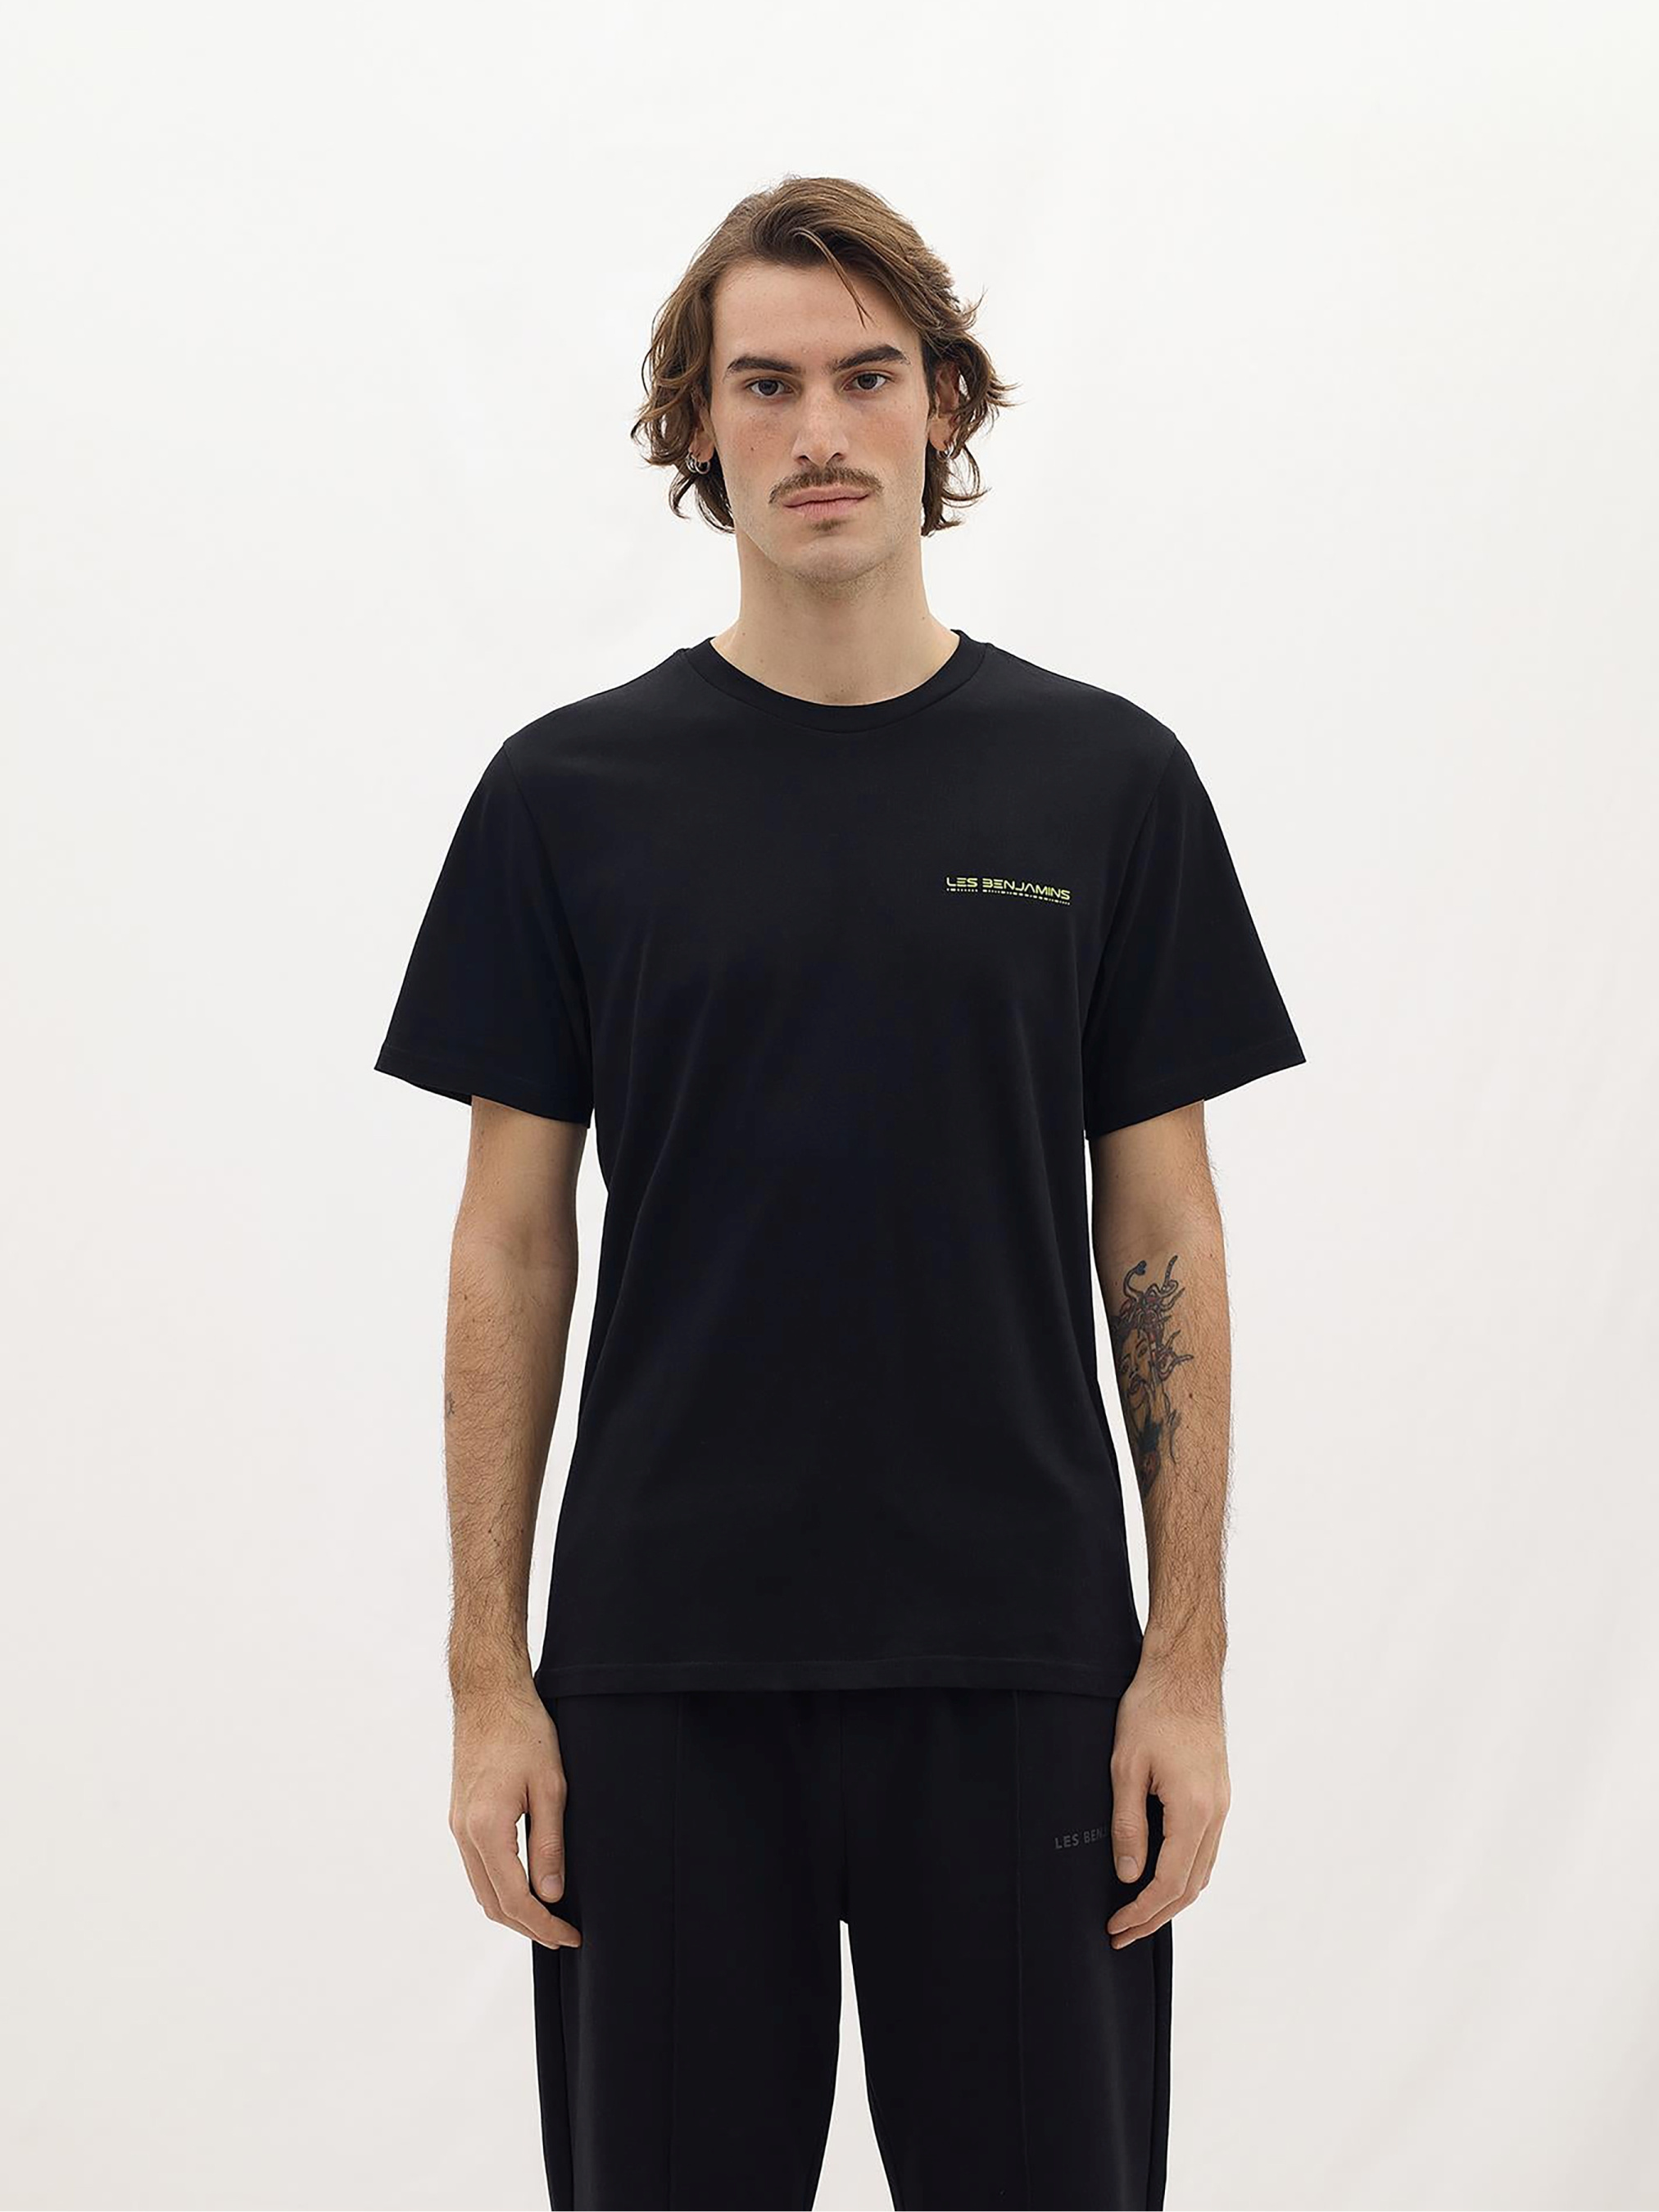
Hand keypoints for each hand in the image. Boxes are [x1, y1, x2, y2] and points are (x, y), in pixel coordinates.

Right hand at [450, 1681, 581, 1948]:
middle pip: (492, 1903)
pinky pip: (476, 1868)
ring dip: (512, 1910)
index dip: (544, 1924)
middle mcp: (464, 1833)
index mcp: (486, 1829)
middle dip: (528, 1926)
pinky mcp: (459, 1816)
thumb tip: (551, 1895)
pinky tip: (523, 1887)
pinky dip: (499, 1888)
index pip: (514, 1899)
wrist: (489, 1695)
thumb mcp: (550, 1786)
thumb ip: (549, 1844)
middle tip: (563, 1935)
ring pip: (481, 1889)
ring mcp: (458, 1825)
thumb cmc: (524, 1731)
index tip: (571, 1936)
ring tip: (548, 1917)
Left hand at [1105, 1660, 1229, 1948]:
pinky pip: (1206, 1850)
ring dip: (1172, 1900)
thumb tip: (1128, 1876)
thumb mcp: (1125, 1766)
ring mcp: (1222, 1805)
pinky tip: (1161, 1877)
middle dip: (1154, 1916)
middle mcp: (1216, 1815)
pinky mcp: (1219, 1795)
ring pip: (1202, 1872)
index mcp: (1194, 1811)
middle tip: (1120, 1934)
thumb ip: (1128, 1824)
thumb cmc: (1151, 1711)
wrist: (1185, 1672)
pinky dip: (1185, 1874)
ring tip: (1137, 1915)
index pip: (1168, 1882)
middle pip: (1190, 1887)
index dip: (1140, 1911)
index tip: (1114, 1925)